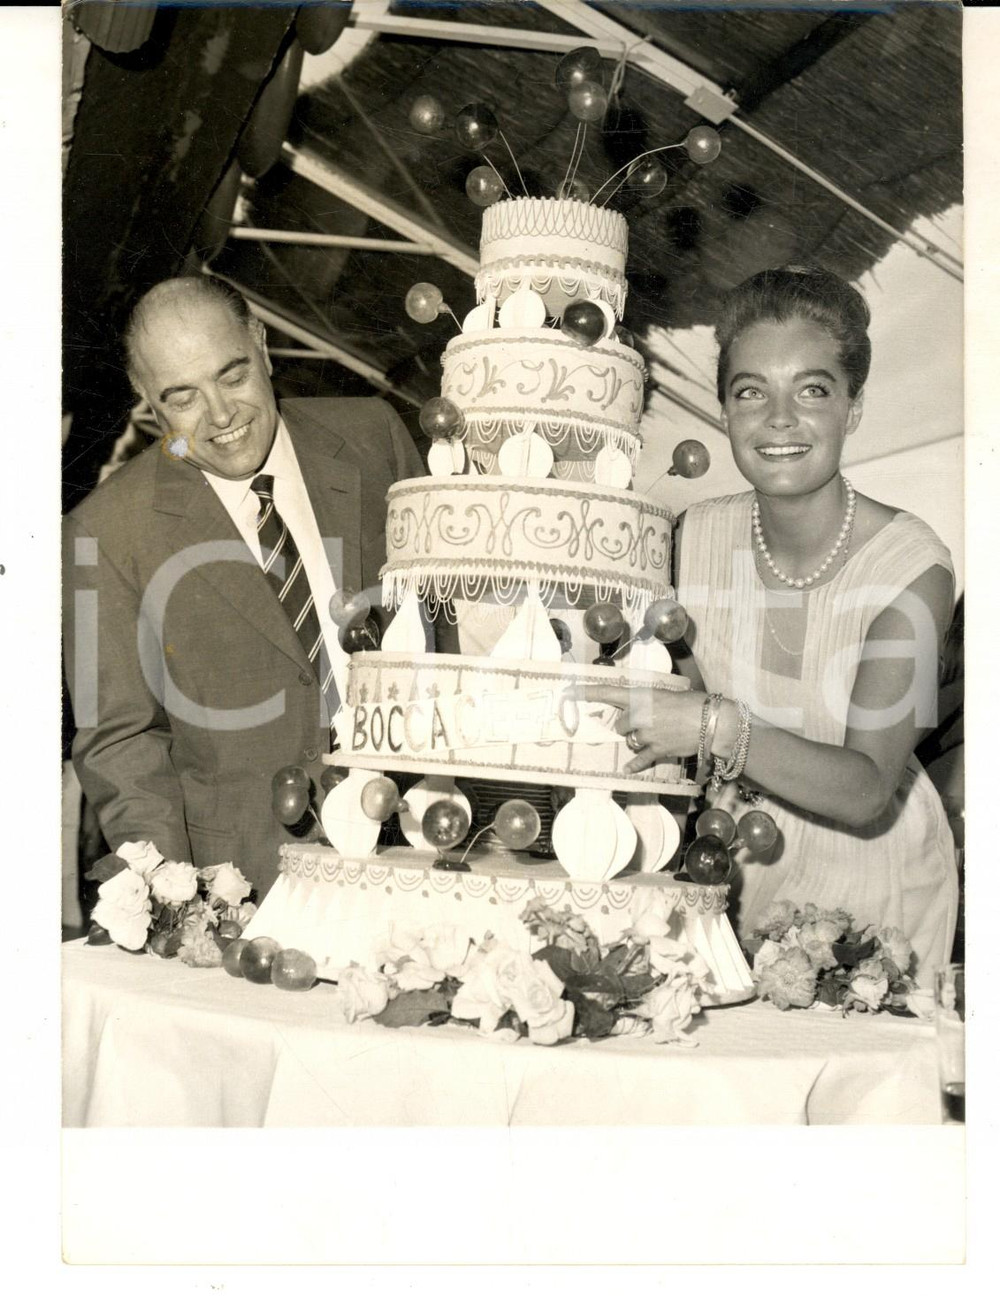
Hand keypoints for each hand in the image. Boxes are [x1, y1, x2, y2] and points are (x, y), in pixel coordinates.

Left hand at [574, 683, 707, 772]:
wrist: (711, 721)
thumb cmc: (693, 703)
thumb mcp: (665, 695)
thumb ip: (648, 702)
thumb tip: (638, 712)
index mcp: (640, 697)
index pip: (607, 692)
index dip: (586, 692)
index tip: (567, 692)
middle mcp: (639, 715)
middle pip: (620, 725)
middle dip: (630, 726)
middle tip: (649, 722)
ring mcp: (646, 735)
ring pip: (630, 741)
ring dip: (639, 740)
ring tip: (660, 733)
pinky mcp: (656, 751)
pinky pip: (640, 759)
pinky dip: (635, 764)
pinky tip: (628, 768)